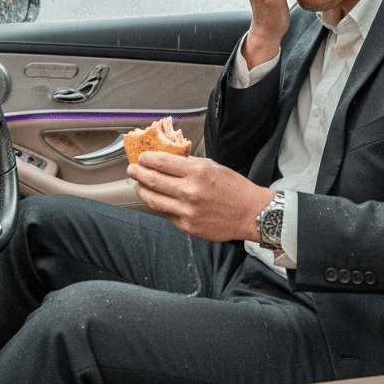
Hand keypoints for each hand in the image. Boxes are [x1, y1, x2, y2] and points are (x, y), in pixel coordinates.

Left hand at [129, 152, 273, 241]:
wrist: (251, 213)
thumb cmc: (234, 188)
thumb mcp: (212, 166)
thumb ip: (189, 163)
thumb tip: (166, 159)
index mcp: (197, 172)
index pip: (161, 162)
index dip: (146, 158)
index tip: (141, 157)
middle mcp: (190, 192)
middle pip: (152, 180)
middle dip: (138, 173)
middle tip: (132, 169)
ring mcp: (187, 211)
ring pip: (153, 200)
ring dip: (142, 190)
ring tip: (139, 184)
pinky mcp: (187, 226)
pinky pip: (165, 214)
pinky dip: (159, 205)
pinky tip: (158, 199)